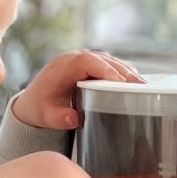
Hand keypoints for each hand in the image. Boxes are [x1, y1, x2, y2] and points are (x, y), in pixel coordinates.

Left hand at [5, 48, 141, 133]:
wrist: (33, 101)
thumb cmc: (40, 107)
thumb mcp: (45, 116)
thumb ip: (58, 118)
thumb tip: (73, 119)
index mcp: (63, 67)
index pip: (87, 62)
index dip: (106, 70)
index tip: (123, 82)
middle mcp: (73, 58)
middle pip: (102, 59)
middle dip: (123, 71)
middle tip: (142, 85)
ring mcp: (82, 59)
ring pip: (108, 60)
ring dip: (125, 70)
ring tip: (143, 84)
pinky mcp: (89, 64)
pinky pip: (108, 64)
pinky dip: (121, 71)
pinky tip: (134, 82)